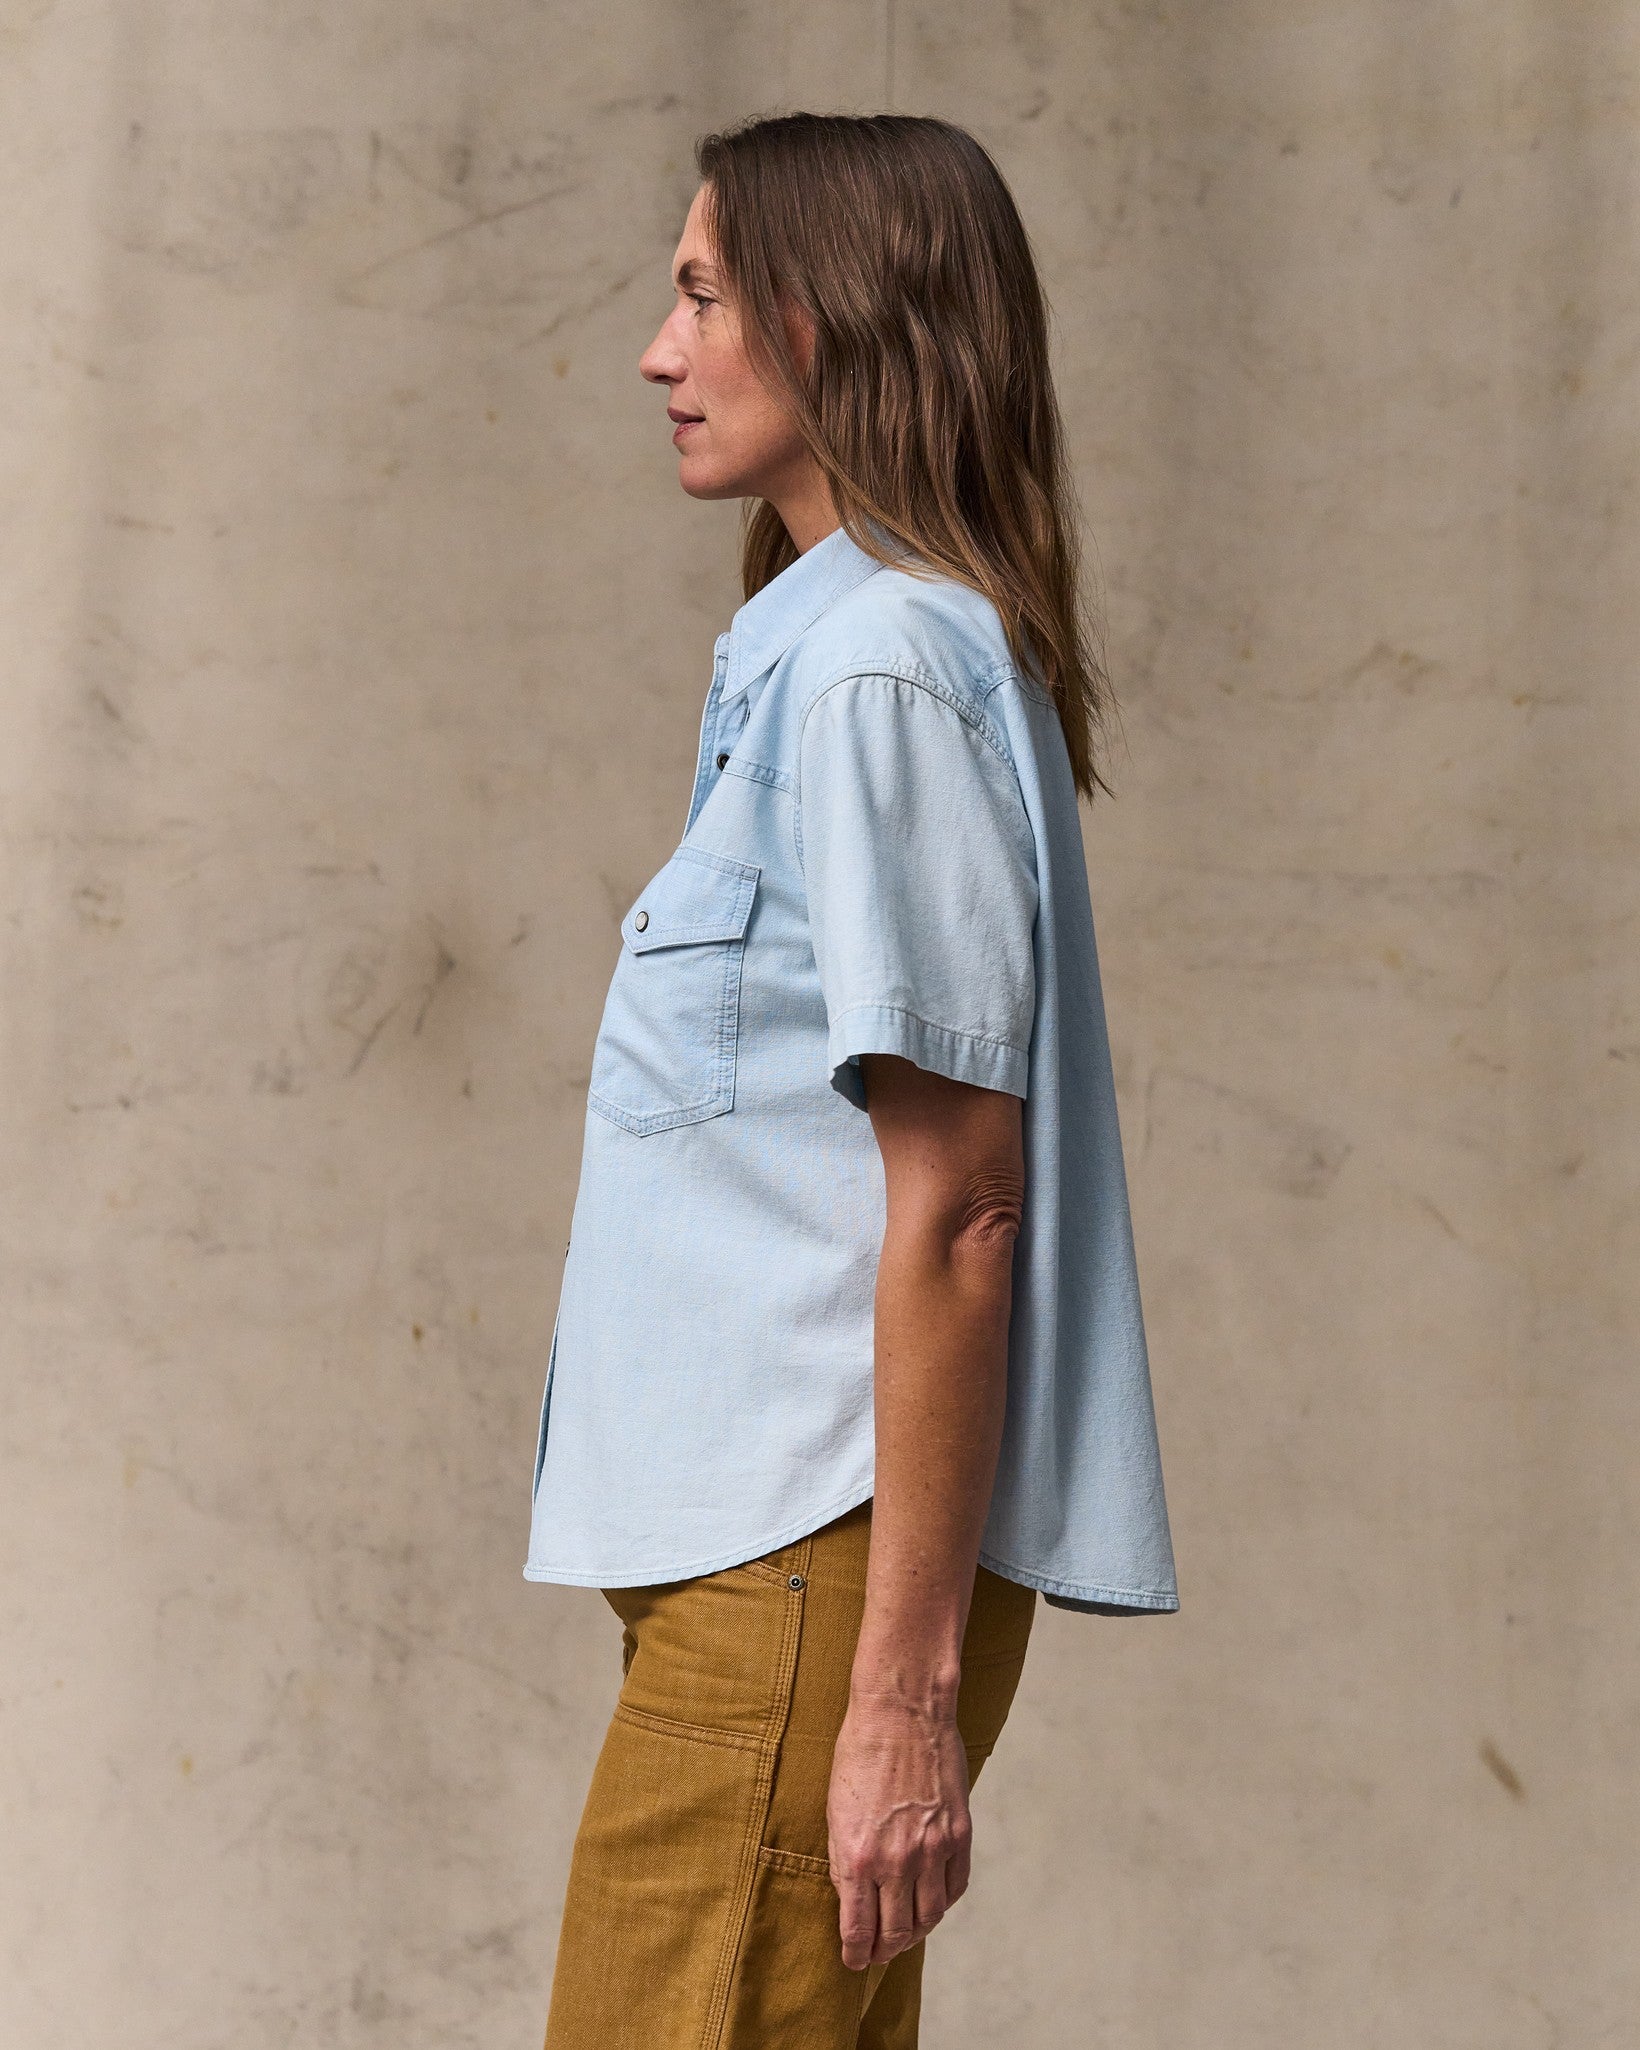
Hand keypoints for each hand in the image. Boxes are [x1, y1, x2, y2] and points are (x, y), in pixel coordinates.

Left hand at [826, 1693, 973, 1970]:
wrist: (901, 1711)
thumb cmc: (859, 1754)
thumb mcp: (835, 1811)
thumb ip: (845, 1861)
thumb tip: (852, 1900)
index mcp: (858, 1857)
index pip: (859, 1930)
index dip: (856, 1954)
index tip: (854, 1962)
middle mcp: (897, 1862)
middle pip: (897, 1932)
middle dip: (885, 1950)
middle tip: (879, 1954)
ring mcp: (932, 1850)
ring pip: (929, 1917)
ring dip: (916, 1933)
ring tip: (905, 1934)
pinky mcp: (959, 1834)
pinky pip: (954, 1888)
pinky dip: (943, 1904)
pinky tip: (932, 1902)